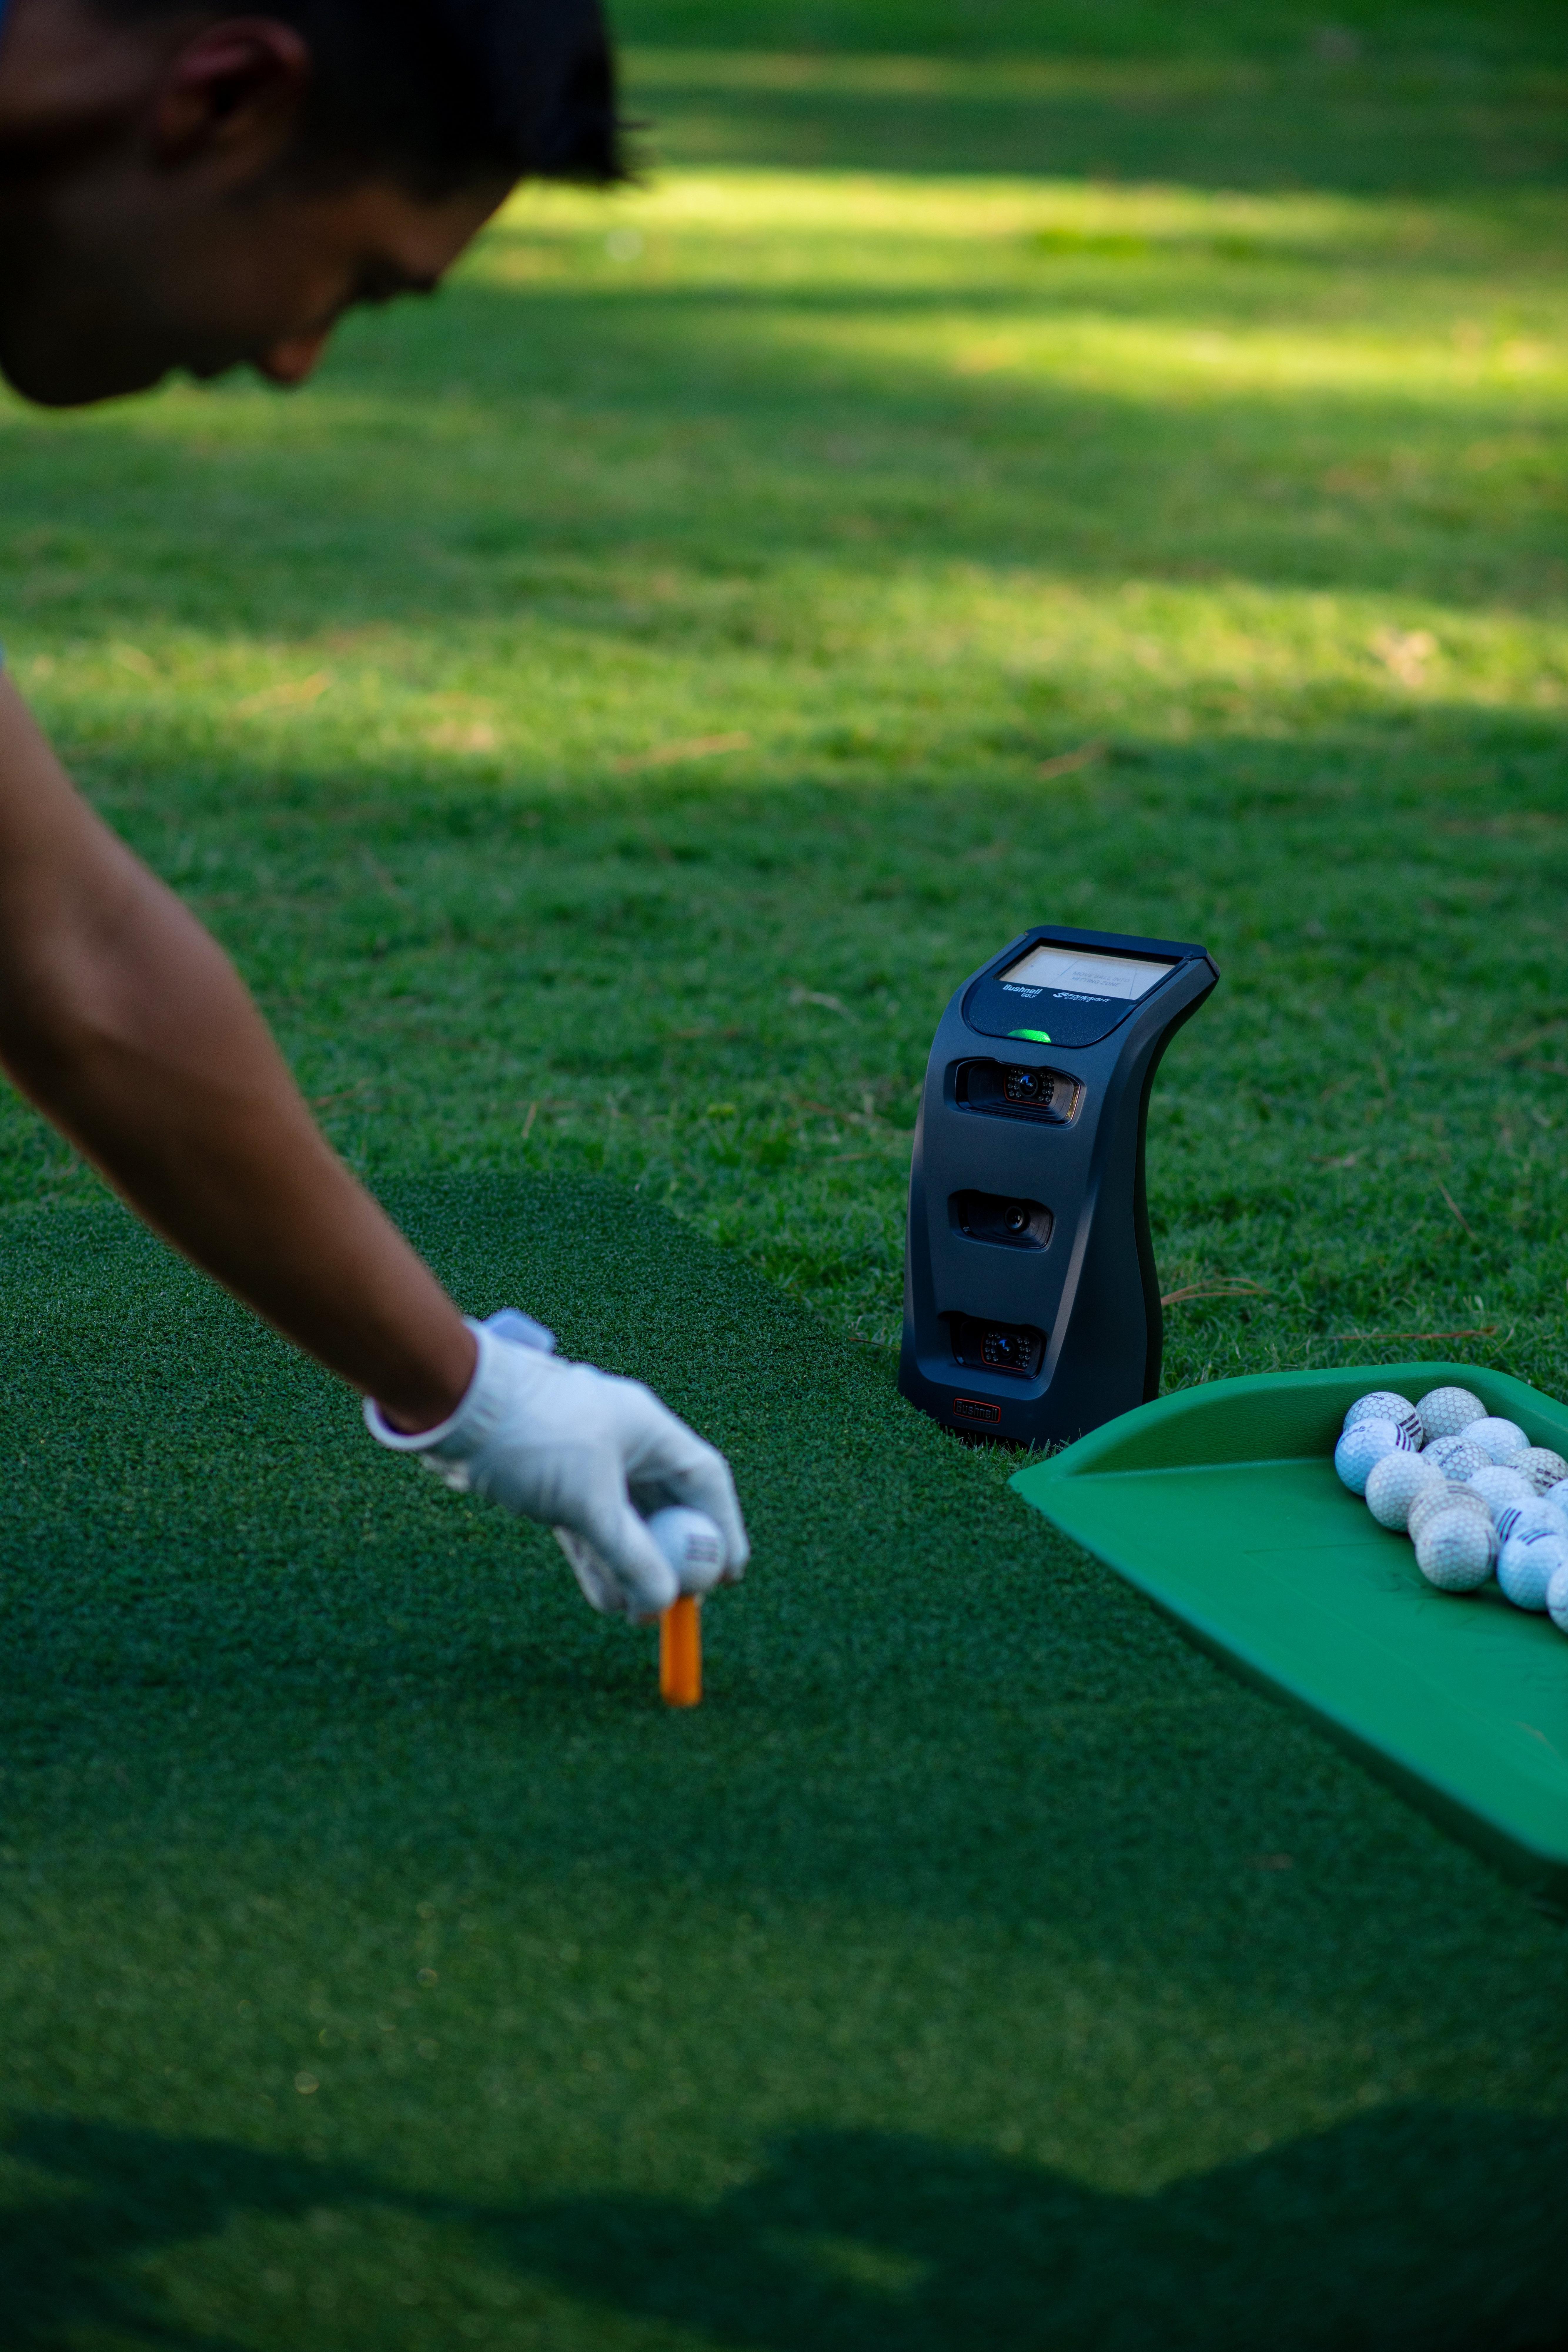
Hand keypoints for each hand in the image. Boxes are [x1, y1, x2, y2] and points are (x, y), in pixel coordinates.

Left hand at [365, 1314, 748, 1620]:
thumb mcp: (588, 1501)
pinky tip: (606, 1599)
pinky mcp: (554, 1483)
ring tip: (634, 1616)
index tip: (729, 1577)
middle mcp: (623, 1442)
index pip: (703, 1480)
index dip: (723, 1529)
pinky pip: (590, 1529)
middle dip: (675, 1560)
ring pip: (625, 1524)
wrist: (453, 1406)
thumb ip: (629, 1552)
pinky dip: (598, 1563)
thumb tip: (665, 1601)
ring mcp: (588, 1462)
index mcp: (645, 1427)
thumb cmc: (531, 1437)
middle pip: (667, 1506)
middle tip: (680, 1606)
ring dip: (632, 1570)